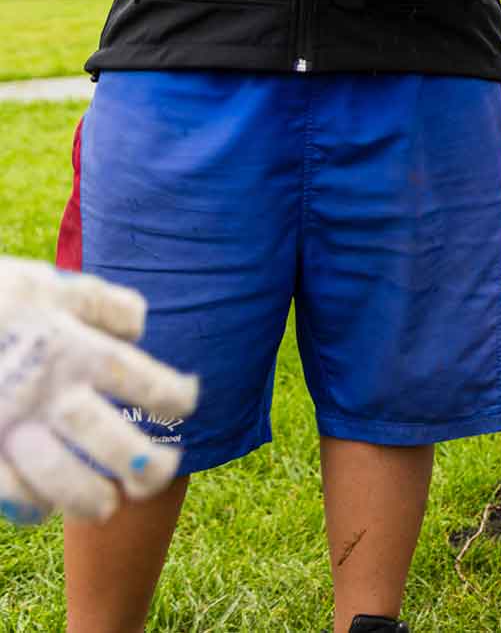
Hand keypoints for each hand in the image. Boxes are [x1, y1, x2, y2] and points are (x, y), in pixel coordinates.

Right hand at [0, 258, 196, 525]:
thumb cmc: (0, 300)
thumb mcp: (50, 287)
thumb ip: (101, 305)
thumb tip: (137, 328)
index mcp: (71, 348)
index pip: (135, 377)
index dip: (169, 395)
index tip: (187, 402)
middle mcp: (43, 390)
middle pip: (100, 434)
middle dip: (138, 461)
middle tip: (162, 472)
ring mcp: (7, 422)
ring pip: (54, 474)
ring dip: (84, 496)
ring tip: (107, 507)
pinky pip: (4, 489)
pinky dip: (26, 506)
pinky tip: (44, 509)